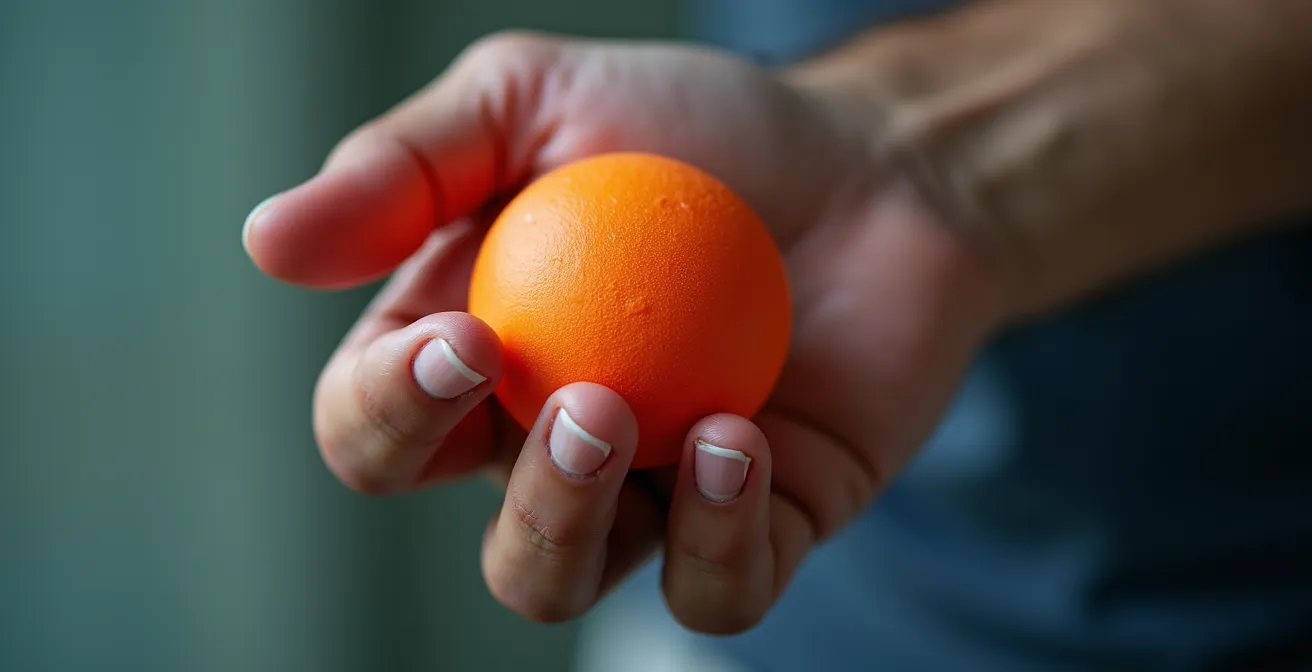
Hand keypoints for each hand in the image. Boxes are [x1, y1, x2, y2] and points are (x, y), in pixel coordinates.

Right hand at [243, 32, 1005, 633]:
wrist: (872, 165)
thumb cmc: (694, 130)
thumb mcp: (534, 103)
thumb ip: (404, 167)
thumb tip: (266, 243)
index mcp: (474, 364)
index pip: (377, 429)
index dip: (386, 407)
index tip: (459, 335)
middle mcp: (551, 449)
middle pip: (479, 541)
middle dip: (505, 489)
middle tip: (573, 391)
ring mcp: (658, 497)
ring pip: (568, 584)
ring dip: (573, 524)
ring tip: (628, 415)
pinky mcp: (764, 524)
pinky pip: (717, 591)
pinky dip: (716, 538)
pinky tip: (734, 440)